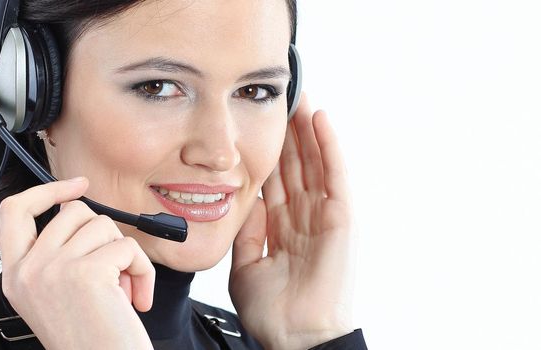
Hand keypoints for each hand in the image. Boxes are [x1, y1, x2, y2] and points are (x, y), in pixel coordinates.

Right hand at [0, 177, 154, 348]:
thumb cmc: (89, 340)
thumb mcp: (54, 293)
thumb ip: (55, 253)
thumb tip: (77, 207)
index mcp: (14, 275)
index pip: (14, 210)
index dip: (46, 191)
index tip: (76, 185)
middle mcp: (27, 271)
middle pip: (72, 211)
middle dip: (103, 234)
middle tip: (111, 268)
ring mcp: (53, 270)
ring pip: (103, 225)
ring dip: (124, 255)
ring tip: (122, 289)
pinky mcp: (87, 273)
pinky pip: (127, 247)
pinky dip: (142, 270)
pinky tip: (136, 297)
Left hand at [229, 93, 355, 349]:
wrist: (294, 336)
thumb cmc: (274, 311)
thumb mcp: (246, 265)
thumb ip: (247, 232)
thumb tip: (242, 201)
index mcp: (283, 227)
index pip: (276, 179)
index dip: (268, 151)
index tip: (257, 123)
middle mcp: (305, 217)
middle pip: (296, 165)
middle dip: (288, 132)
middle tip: (279, 96)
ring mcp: (324, 216)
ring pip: (315, 162)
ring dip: (308, 129)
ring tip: (300, 95)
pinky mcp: (341, 219)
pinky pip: (335, 176)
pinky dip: (329, 147)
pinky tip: (321, 119)